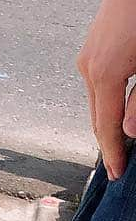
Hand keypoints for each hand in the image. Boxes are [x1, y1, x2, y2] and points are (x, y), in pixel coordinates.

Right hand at [76, 0, 135, 180]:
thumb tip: (131, 130)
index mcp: (105, 74)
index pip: (108, 127)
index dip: (114, 154)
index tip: (118, 175)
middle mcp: (89, 67)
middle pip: (97, 118)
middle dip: (108, 143)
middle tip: (118, 165)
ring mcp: (88, 55)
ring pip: (97, 101)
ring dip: (108, 122)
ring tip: (120, 140)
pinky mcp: (94, 45)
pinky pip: (98, 84)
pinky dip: (107, 101)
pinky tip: (118, 106)